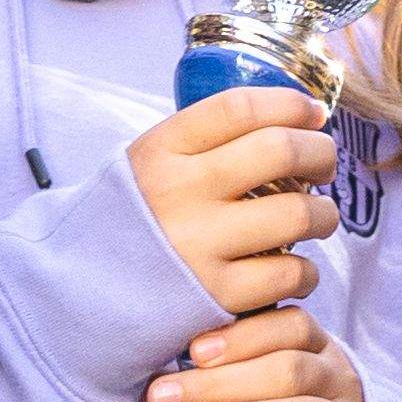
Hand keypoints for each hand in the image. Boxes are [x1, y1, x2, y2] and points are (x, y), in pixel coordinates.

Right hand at [130, 86, 342, 317]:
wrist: (78, 298)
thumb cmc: (134, 223)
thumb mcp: (149, 165)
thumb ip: (206, 142)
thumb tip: (293, 119)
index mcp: (161, 151)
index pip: (239, 107)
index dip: (289, 103)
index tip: (311, 115)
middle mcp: (180, 193)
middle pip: (280, 151)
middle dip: (320, 153)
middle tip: (323, 166)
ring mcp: (200, 245)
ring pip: (298, 214)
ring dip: (324, 214)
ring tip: (317, 218)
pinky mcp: (217, 295)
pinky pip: (291, 273)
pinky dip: (306, 271)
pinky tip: (295, 268)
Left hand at [149, 305, 373, 401]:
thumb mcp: (270, 378)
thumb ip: (230, 371)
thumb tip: (156, 383)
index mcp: (317, 348)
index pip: (292, 327)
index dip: (245, 336)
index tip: (195, 351)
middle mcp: (337, 380)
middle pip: (289, 372)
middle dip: (223, 384)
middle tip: (167, 397)